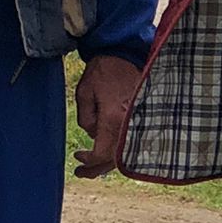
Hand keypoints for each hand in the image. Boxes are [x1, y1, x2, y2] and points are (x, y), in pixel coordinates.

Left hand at [74, 55, 142, 177]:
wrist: (125, 52)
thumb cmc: (102, 70)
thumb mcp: (84, 92)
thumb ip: (86, 118)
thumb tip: (93, 134)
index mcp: (114, 119)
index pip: (102, 154)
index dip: (89, 162)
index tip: (78, 160)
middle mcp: (130, 124)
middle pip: (116, 159)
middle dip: (98, 168)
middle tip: (82, 170)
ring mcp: (139, 121)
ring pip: (125, 152)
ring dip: (109, 160)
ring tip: (91, 162)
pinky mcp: (143, 117)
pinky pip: (132, 141)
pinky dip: (119, 149)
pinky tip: (107, 147)